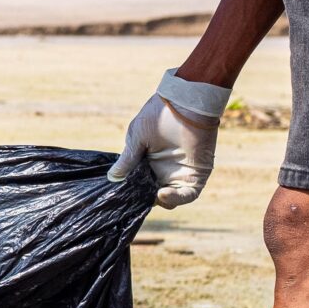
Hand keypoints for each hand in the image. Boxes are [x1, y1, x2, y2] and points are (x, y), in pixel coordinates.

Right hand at [107, 71, 229, 208]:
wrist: (185, 104)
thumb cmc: (158, 116)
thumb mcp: (136, 138)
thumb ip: (127, 160)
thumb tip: (112, 178)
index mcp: (147, 162)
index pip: (138, 183)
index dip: (130, 190)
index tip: (121, 193)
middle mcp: (163, 171)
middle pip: (152, 194)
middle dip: (143, 199)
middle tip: (134, 197)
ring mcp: (179, 175)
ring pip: (169, 200)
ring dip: (159, 202)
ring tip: (149, 196)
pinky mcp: (196, 176)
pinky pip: (187, 195)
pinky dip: (175, 199)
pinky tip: (161, 194)